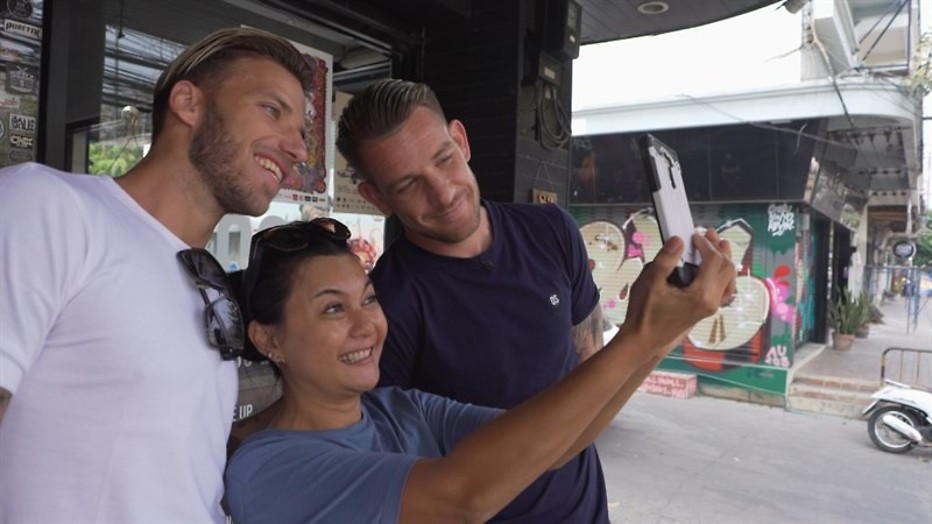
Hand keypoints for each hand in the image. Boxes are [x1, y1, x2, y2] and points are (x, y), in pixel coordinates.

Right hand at [617, 228, 735, 360]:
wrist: (643, 340)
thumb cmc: (644, 314)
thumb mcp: (650, 281)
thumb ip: (665, 259)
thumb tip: (677, 240)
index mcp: (700, 294)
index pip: (713, 260)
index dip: (705, 243)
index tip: (693, 235)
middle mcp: (710, 302)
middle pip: (727, 268)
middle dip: (718, 248)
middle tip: (708, 234)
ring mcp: (710, 308)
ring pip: (729, 280)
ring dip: (725, 261)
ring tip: (719, 246)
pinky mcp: (705, 311)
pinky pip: (724, 291)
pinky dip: (724, 276)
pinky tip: (717, 270)